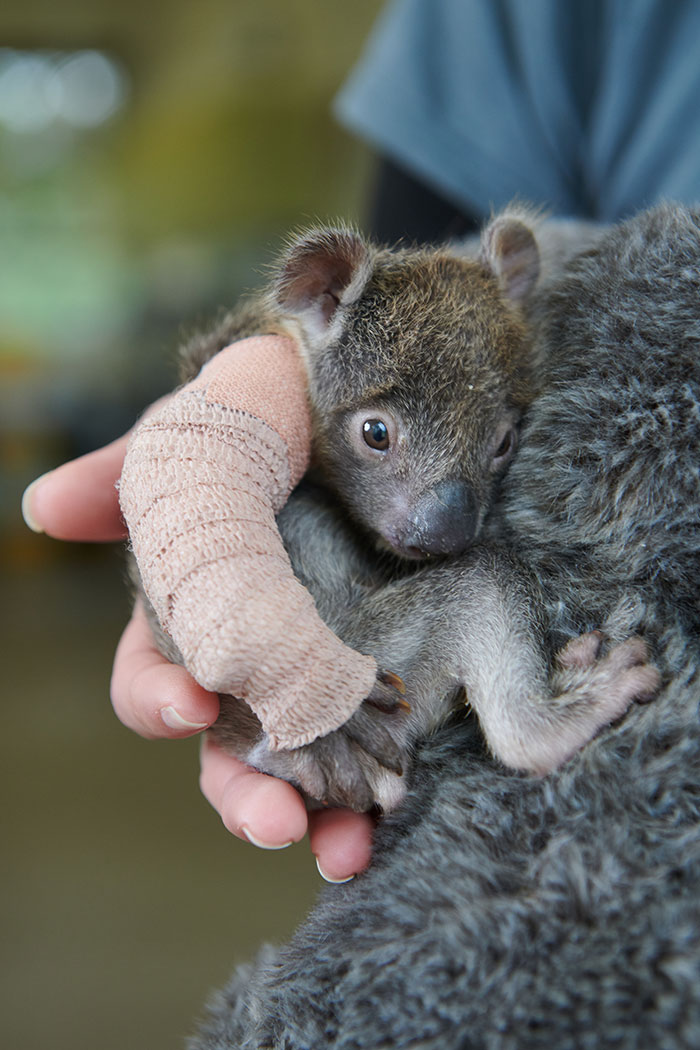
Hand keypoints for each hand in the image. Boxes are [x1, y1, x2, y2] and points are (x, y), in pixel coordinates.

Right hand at [22, 432, 373, 880]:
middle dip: (245, 796)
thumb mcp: (179, 445)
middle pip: (227, 755)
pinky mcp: (375, 683)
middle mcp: (245, 668)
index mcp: (185, 625)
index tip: (191, 703)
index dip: (160, 703)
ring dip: (315, 821)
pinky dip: (376, 795)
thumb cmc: (246, 426)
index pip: (153, 685)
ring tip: (345, 851)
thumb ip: (116, 482)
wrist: (346, 410)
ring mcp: (312, 681)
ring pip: (301, 773)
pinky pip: (371, 751)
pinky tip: (390, 818)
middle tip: (273, 819)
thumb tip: (41, 510)